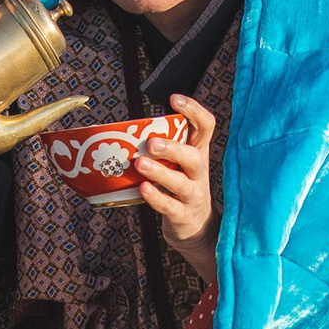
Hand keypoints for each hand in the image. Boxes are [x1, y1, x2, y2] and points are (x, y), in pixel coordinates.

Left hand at [135, 94, 220, 283]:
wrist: (196, 229)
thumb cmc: (179, 188)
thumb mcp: (178, 165)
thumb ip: (163, 147)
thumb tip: (122, 129)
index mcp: (198, 153)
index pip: (206, 127)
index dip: (194, 110)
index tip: (174, 99)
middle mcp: (198, 172)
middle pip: (194, 156)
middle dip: (173, 148)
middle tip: (151, 143)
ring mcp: (193, 195)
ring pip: (182, 182)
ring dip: (160, 173)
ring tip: (140, 164)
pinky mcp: (183, 215)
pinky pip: (170, 206)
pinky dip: (156, 197)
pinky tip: (142, 189)